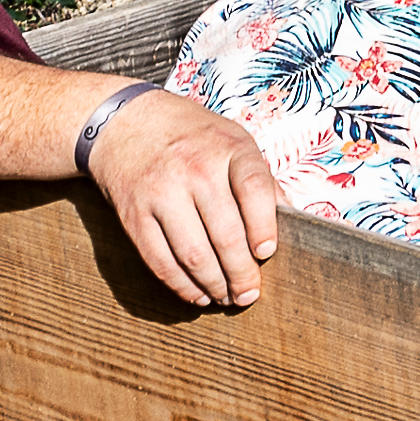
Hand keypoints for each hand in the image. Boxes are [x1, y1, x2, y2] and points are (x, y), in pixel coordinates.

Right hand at [87, 90, 284, 308]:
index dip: (265, 227)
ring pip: (193, 254)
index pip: (254, 190)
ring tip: (227, 298)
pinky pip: (160, 261)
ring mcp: (162, 193)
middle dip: (242, 273)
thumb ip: (261, 180)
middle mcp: (195, 169)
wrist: (126, 122)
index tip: (267, 253)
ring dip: (214, 285)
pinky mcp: (134, 215)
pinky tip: (198, 295)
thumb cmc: (192, 136)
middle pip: (225, 233)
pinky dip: (181, 286)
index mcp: (229, 148)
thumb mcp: (234, 141)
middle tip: (250, 293)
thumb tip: (293, 217)